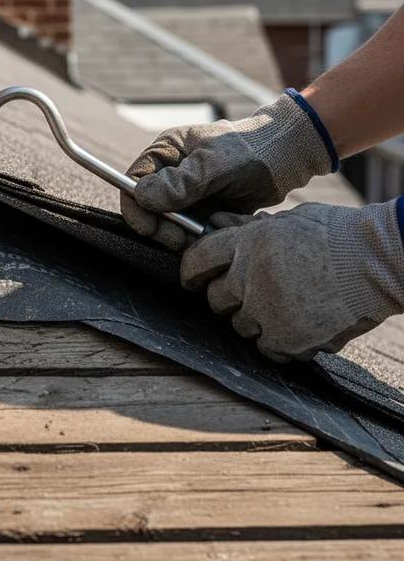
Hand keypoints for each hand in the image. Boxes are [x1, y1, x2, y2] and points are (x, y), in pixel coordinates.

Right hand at [121, 91, 336, 249]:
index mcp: (166, 150)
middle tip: (182, 241)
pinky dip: (196, 237)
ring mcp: (185, 191)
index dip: (137, 209)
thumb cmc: (254, 150)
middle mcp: (170, 170)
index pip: (134, 182)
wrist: (288, 158)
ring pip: (166, 222)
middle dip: (160, 227)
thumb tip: (142, 197)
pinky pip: (187, 229)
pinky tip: (214, 233)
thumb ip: (182, 182)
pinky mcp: (200, 207)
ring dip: (180, 235)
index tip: (152, 229)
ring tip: (204, 237)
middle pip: (147, 207)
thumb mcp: (217, 164)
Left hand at [180, 201, 403, 361]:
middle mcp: (249, 277)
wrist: (377, 260)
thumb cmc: (335, 234)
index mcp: (246, 244)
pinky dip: (279, 341)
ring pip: (240, 325)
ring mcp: (267, 310)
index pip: (196, 260)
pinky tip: (297, 325)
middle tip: (250, 294)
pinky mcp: (287, 338)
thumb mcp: (285, 220)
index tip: (193, 280)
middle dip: (227, 298)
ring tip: (284, 306)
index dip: (190, 272)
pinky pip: (266, 348)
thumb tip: (217, 224)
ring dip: (255, 319)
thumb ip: (247, 228)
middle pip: (215, 299)